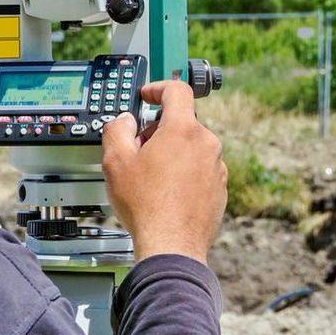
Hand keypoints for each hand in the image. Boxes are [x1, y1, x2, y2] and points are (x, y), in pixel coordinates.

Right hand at [102, 80, 226, 263]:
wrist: (172, 245)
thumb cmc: (146, 206)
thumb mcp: (116, 161)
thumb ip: (117, 130)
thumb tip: (125, 121)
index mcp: (183, 130)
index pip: (177, 91)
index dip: (158, 88)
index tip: (148, 96)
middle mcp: (206, 144)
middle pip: (182, 123)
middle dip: (159, 131)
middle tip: (139, 150)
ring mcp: (216, 167)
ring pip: (192, 148)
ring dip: (172, 154)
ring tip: (151, 178)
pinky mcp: (220, 188)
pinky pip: (200, 170)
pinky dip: (184, 174)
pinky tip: (167, 194)